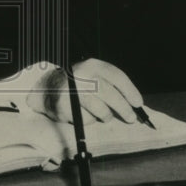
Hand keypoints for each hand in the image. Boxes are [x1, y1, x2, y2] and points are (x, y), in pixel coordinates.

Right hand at [26, 58, 143, 123]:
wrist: (47, 88)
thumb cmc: (79, 84)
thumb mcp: (94, 76)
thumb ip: (112, 86)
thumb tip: (134, 104)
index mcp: (93, 65)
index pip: (116, 76)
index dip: (130, 90)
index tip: (138, 103)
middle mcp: (82, 75)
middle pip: (109, 94)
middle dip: (123, 108)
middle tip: (131, 118)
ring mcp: (72, 90)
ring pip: (100, 110)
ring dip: (105, 116)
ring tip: (102, 114)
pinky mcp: (64, 106)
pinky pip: (86, 119)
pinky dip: (89, 120)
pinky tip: (83, 113)